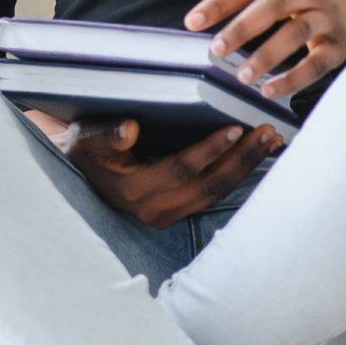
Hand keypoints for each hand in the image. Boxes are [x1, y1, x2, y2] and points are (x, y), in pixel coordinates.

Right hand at [23, 107, 283, 230]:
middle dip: (241, 160)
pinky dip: (234, 175)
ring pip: (214, 194)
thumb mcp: (86, 138)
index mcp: (133, 190)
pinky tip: (252, 156)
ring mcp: (166, 215)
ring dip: (245, 167)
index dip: (210, 150)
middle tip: (269, 134)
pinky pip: (211, 196)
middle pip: (208, 186)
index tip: (236, 128)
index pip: (181, 169)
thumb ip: (106, 134)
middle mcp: (153, 209)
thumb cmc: (83, 150)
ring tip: (269, 142)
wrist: (76, 173)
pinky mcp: (175, 213)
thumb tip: (129, 128)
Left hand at [183, 0, 345, 100]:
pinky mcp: (338, 45)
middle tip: (216, 48)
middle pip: (273, 6)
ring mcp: (325, 17)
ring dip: (267, 55)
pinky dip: (293, 78)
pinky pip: (317, 63)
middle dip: (242, 28)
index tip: (192, 21)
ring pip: (296, 34)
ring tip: (242, 76)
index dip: (220, 2)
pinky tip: (269, 90)